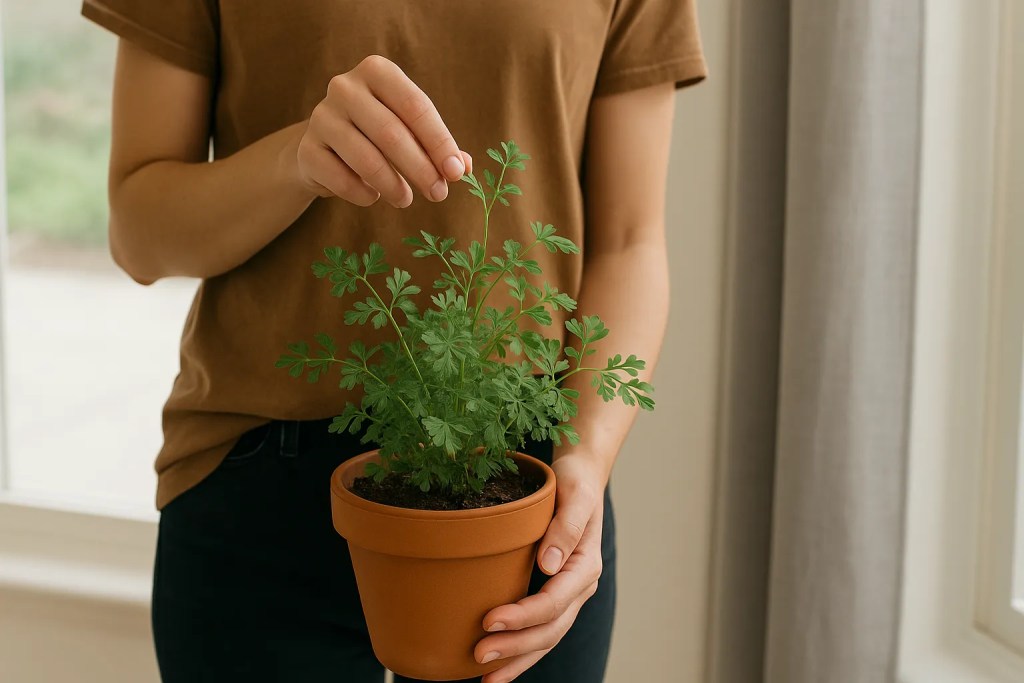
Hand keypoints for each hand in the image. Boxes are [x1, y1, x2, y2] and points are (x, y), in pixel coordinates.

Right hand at [296, 54, 472, 207]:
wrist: (325, 146)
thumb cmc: (378, 134)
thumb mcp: (410, 131)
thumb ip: (438, 147)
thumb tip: (463, 167)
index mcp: (377, 72)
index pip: (416, 107)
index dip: (440, 143)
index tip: (456, 172)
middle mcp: (345, 87)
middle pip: (392, 133)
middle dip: (421, 168)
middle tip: (439, 194)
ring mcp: (321, 116)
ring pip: (366, 158)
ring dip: (393, 186)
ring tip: (407, 199)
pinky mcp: (306, 149)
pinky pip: (341, 179)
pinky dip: (364, 194)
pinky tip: (373, 197)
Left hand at [475, 453, 606, 682]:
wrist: (582, 477)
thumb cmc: (576, 482)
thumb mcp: (575, 495)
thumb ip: (565, 527)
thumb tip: (549, 565)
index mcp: (585, 566)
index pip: (554, 602)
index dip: (522, 616)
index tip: (489, 620)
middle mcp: (579, 587)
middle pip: (550, 629)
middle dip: (516, 647)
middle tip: (478, 654)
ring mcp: (568, 593)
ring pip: (546, 637)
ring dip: (518, 658)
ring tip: (485, 675)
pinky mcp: (555, 593)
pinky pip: (540, 628)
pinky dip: (521, 649)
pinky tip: (498, 662)